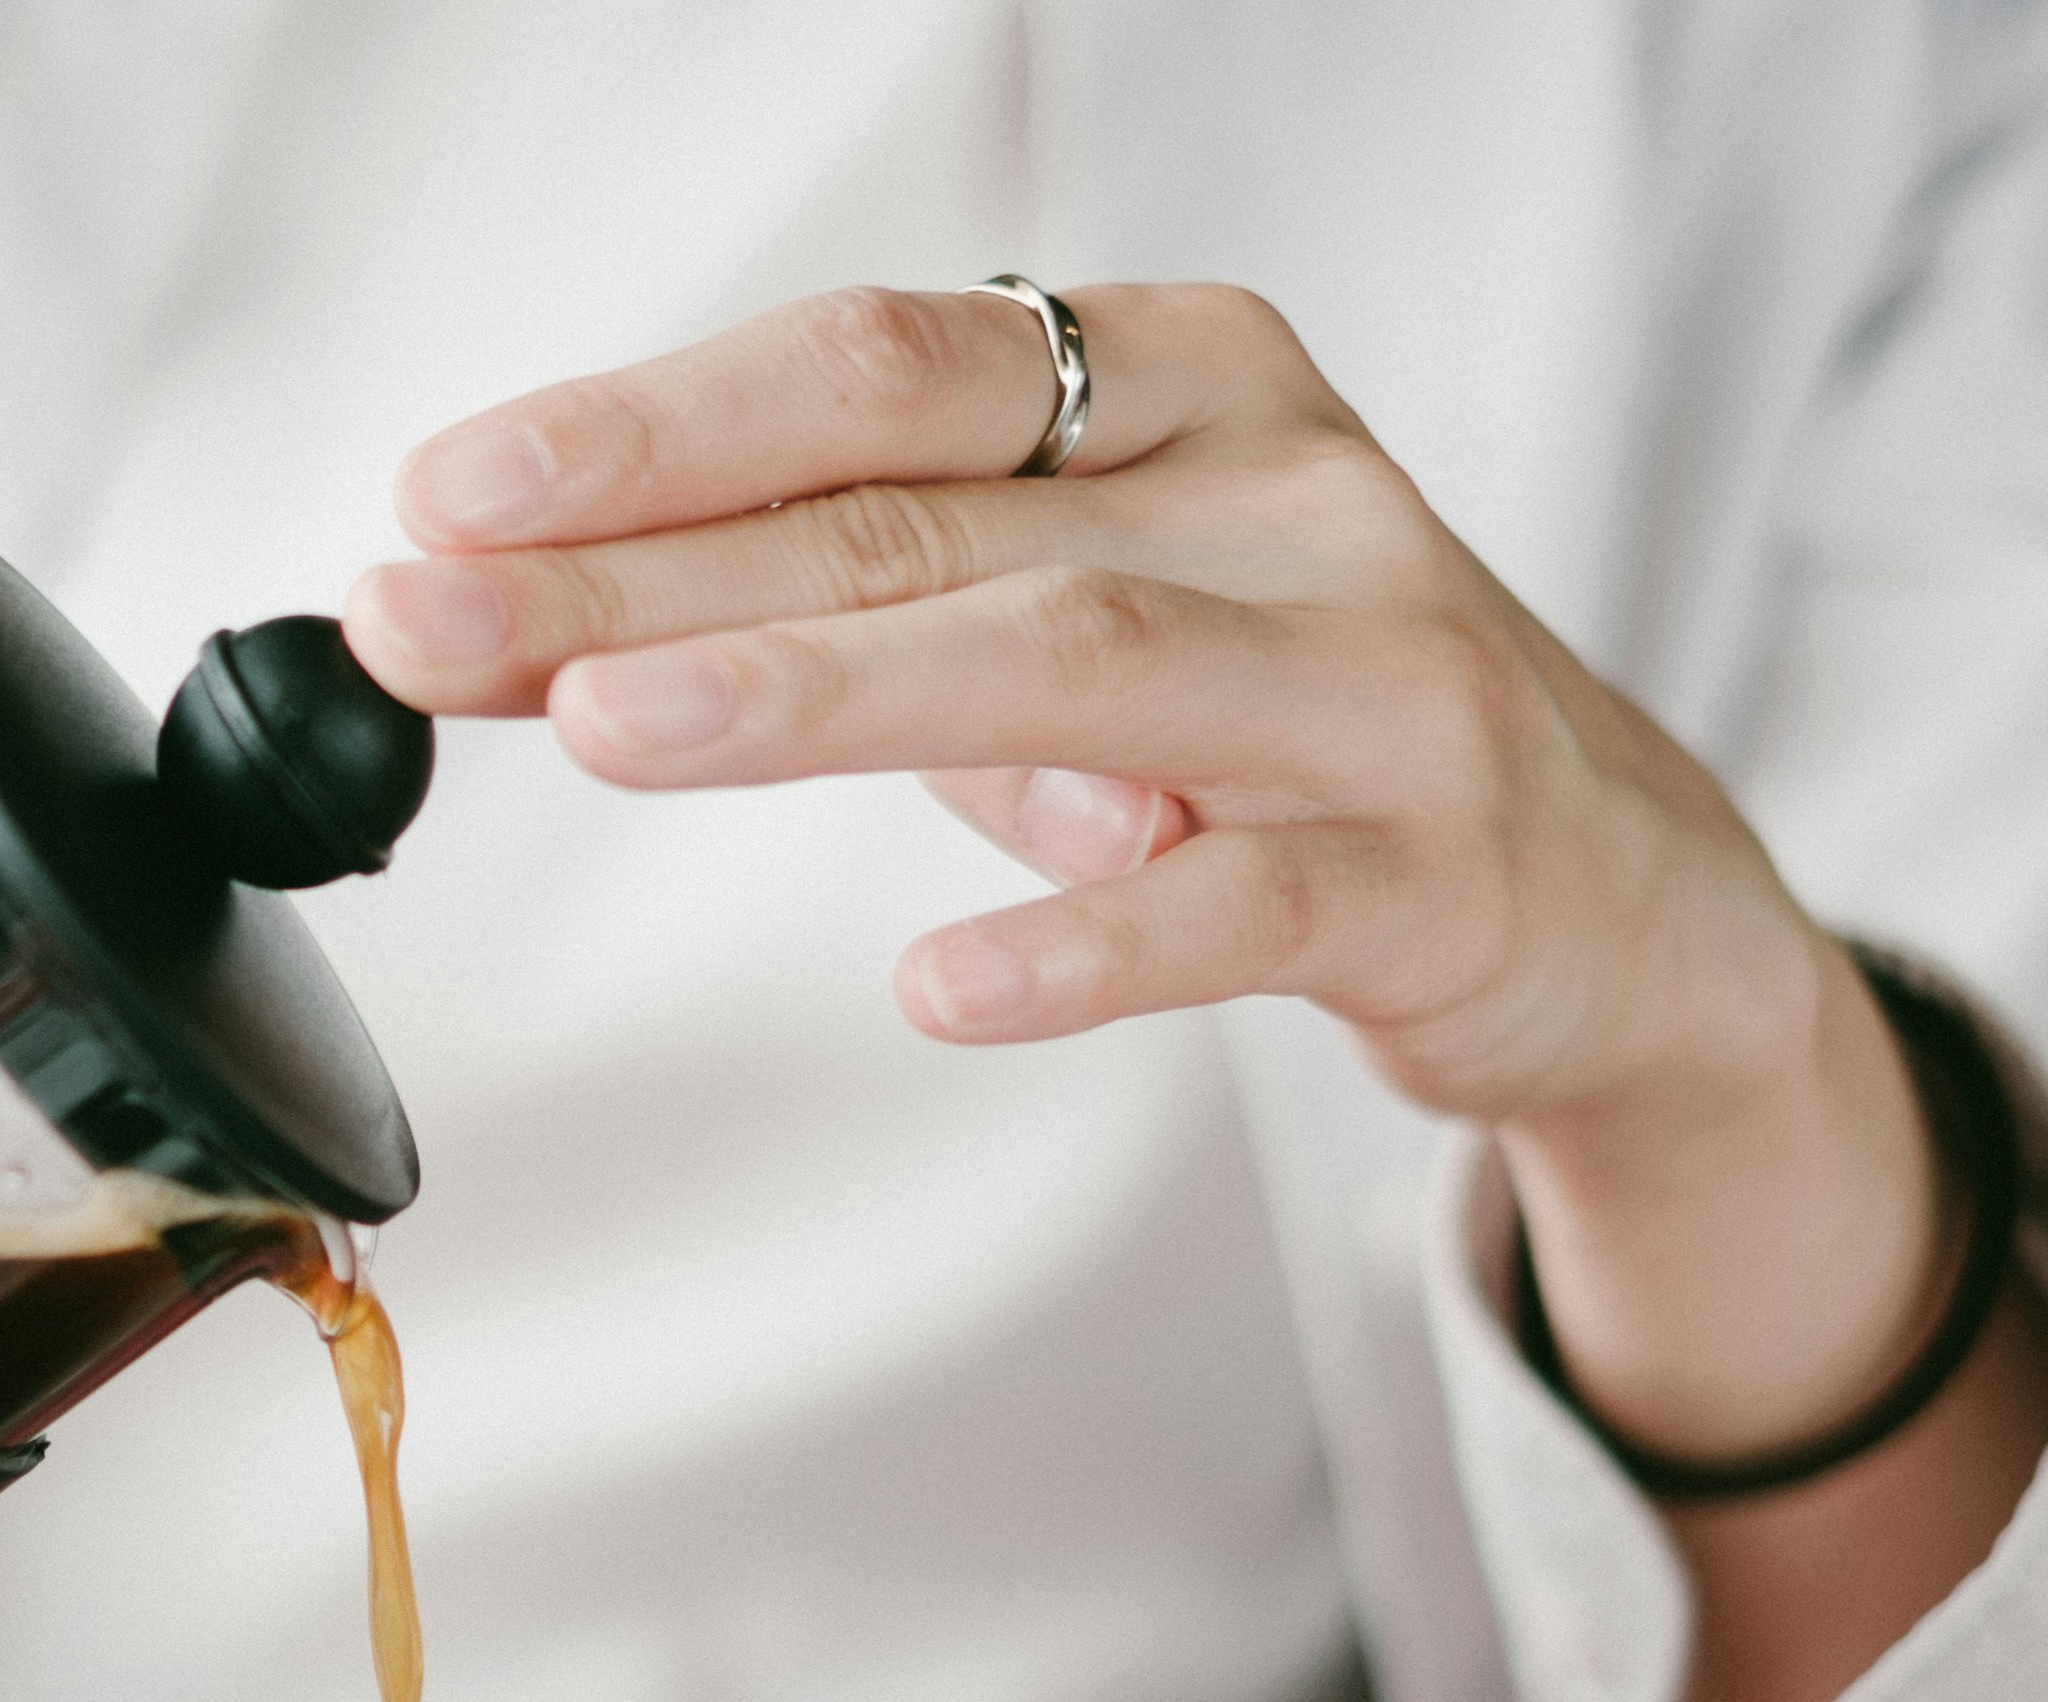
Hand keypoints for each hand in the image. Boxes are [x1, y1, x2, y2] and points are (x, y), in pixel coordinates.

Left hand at [344, 281, 1837, 1141]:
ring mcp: (1371, 676)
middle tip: (437, 624)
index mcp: (1172, 384)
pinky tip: (937, 981)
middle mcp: (1278, 487)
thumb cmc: (1282, 732)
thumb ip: (847, 626)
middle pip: (919, 509)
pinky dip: (1080, 939)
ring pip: (1070, 659)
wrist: (1610, 899)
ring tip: (621, 727)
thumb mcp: (1059, 636)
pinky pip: (1240, 906)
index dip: (646, 430)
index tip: (444, 497)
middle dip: (648, 568)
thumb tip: (555, 646)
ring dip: (824, 689)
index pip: (871, 374)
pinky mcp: (1433, 868)